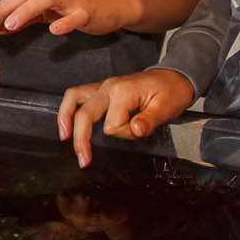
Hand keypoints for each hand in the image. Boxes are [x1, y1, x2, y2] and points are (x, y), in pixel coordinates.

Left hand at [0, 0, 129, 38]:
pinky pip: (76, 15)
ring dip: (26, 11)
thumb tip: (0, 26)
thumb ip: (27, 14)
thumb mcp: (49, 7)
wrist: (114, 0)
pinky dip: (65, 22)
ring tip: (11, 26)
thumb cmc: (77, 3)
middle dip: (4, 9)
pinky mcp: (88, 10)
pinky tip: (55, 30)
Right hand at [58, 70, 193, 166]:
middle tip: (84, 160)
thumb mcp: (167, 107)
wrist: (174, 78)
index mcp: (124, 92)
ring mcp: (103, 87)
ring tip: (65, 137)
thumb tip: (135, 129)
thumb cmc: (171, 92)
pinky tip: (67, 123)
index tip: (138, 131)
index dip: (124, 134)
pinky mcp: (102, 90)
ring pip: (74, 100)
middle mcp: (109, 87)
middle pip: (85, 114)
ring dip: (66, 119)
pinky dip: (69, 109)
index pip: (112, 125)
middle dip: (82, 139)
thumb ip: (149, 120)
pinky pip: (77, 96)